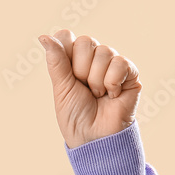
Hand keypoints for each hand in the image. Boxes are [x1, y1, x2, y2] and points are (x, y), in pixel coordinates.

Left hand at [38, 29, 141, 148]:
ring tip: (97, 95)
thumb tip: (44, 36)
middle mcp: (93, 59)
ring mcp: (112, 65)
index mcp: (73, 60)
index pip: (67, 37)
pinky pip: (120, 63)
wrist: (94, 137)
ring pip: (104, 52)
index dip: (65, 54)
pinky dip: (112, 82)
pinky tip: (112, 95)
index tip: (67, 76)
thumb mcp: (61, 88)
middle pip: (86, 42)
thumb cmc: (75, 116)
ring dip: (96, 80)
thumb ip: (56, 61)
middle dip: (81, 70)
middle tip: (84, 89)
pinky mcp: (130, 74)